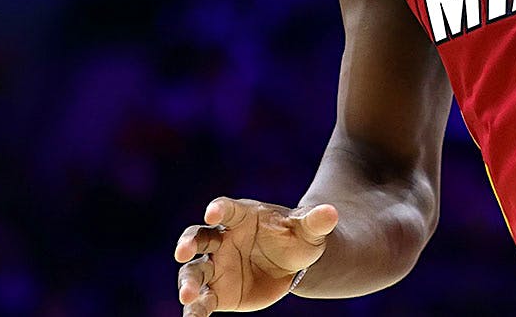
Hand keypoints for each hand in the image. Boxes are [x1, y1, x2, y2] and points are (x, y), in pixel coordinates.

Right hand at [174, 198, 338, 314]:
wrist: (294, 265)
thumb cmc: (296, 238)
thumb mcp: (309, 229)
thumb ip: (316, 221)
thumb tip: (332, 213)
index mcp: (242, 216)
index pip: (227, 208)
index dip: (219, 208)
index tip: (213, 212)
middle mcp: (222, 239)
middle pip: (197, 237)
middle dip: (187, 243)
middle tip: (182, 252)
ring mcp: (216, 266)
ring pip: (194, 271)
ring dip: (187, 282)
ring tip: (187, 296)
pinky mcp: (217, 292)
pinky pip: (202, 302)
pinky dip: (194, 311)